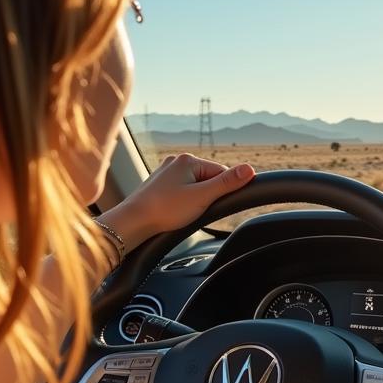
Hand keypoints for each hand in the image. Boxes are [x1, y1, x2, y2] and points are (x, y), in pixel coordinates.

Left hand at [100, 153, 255, 250]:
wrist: (133, 222)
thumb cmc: (165, 209)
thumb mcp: (202, 197)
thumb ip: (227, 183)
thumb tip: (249, 169)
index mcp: (188, 160)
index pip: (221, 172)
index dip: (223, 191)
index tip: (212, 205)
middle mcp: (176, 162)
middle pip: (208, 179)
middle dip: (207, 196)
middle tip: (194, 211)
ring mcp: (166, 173)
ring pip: (194, 186)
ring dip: (195, 200)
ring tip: (182, 212)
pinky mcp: (159, 185)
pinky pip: (182, 191)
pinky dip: (183, 202)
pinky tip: (175, 212)